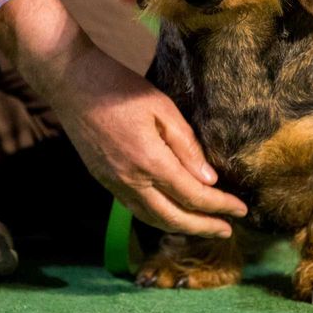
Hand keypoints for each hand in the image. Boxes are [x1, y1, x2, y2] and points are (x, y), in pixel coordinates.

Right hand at [0, 0, 246, 236]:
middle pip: (172, 218)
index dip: (219, 206)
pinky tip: (172, 214)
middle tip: (228, 230)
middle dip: (203, 227)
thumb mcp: (162, 108)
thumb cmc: (120, 88)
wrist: (71, 82)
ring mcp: (113, 183)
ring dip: (180, 228)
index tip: (241, 210)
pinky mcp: (103, 180)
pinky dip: (158, 218)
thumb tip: (209, 180)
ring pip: (151, 218)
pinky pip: (135, 209)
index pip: (192, 195)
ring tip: (204, 228)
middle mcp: (130, 180)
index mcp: (149, 160)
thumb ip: (186, 145)